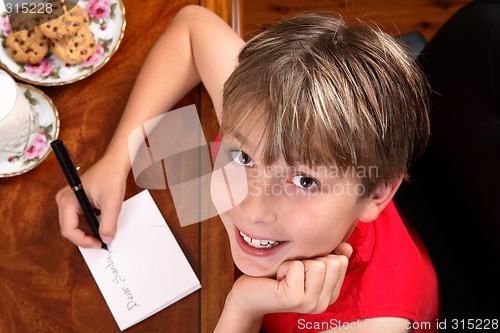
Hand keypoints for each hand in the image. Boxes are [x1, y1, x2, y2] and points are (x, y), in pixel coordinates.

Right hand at [55, 156, 126, 247]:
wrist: (115, 163)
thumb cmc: (111, 176)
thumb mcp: (112, 202)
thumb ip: (108, 223)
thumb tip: (106, 239)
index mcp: (67, 200)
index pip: (68, 230)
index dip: (83, 241)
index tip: (99, 244)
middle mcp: (64, 201)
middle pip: (70, 229)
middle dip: (86, 237)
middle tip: (103, 241)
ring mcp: (69, 201)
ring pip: (76, 226)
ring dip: (89, 232)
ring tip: (104, 232)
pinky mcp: (76, 202)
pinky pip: (81, 219)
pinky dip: (91, 225)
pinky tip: (102, 224)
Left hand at [227, 242, 352, 317]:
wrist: (250, 293)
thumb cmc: (278, 275)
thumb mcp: (308, 264)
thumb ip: (329, 256)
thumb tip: (347, 246)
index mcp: (331, 294)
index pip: (342, 261)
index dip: (320, 256)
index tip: (304, 267)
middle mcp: (324, 302)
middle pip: (332, 262)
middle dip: (309, 259)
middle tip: (293, 272)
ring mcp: (310, 303)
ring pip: (317, 264)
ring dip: (296, 262)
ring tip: (286, 275)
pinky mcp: (294, 298)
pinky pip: (297, 266)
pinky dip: (284, 266)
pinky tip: (278, 278)